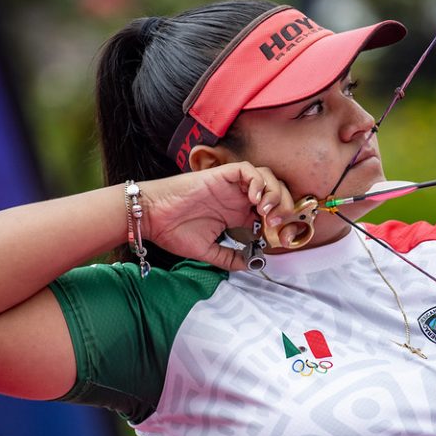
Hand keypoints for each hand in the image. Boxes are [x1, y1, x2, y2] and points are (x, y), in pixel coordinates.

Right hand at [141, 162, 296, 269]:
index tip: (278, 238)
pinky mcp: (220, 175)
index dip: (279, 222)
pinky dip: (257, 181)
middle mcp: (236, 198)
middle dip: (283, 205)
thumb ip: (230, 258)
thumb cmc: (173, 232)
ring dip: (273, 192)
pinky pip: (247, 169)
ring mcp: (229, 186)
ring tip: (265, 211)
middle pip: (274, 192)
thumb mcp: (208, 251)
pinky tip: (253, 199)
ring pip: (266, 177)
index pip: (269, 212)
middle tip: (276, 223)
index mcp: (236, 215)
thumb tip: (250, 265)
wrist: (152, 218)